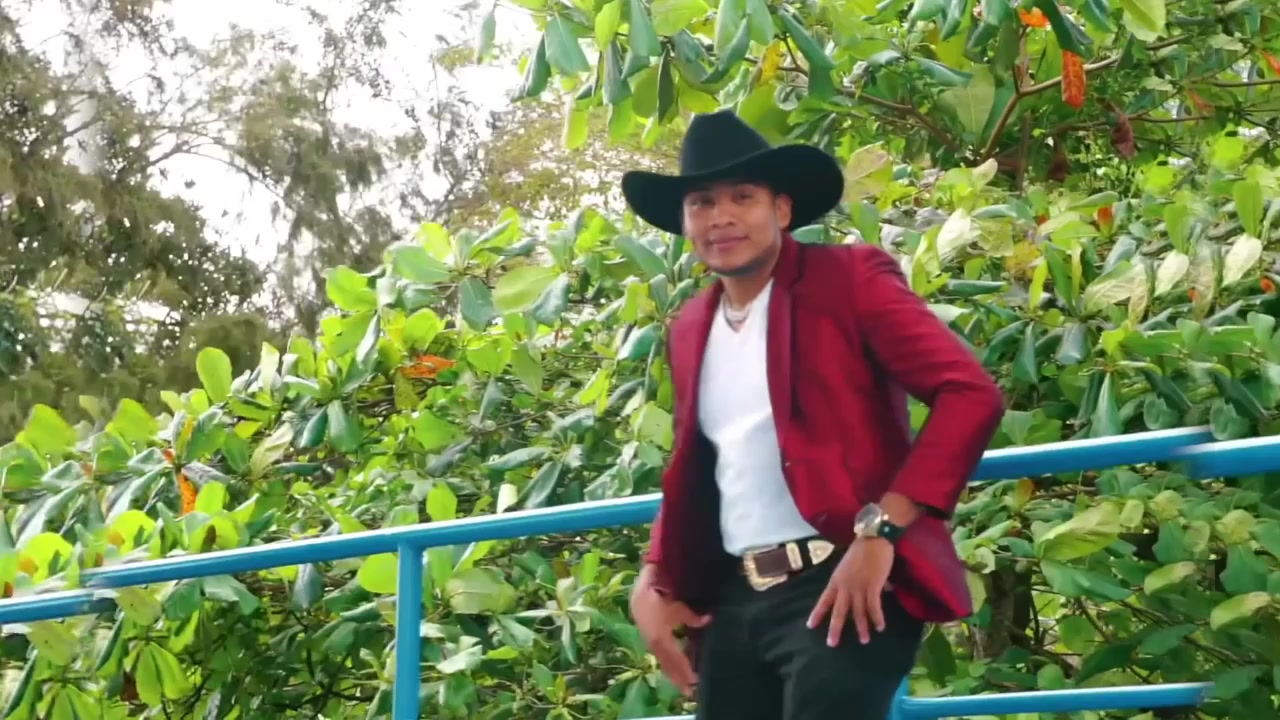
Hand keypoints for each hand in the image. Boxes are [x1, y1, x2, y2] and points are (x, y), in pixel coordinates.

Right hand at [631, 566, 710, 696]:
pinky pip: (660, 658)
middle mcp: (655, 646)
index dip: (685, 671)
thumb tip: (709, 620)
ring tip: (683, 687)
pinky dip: (668, 667)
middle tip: (690, 692)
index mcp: (661, 639)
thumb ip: (693, 618)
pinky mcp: (650, 641)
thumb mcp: (678, 608)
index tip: (696, 680)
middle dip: (679, 679)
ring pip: (663, 664)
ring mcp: (650, 644)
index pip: (676, 660)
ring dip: (673, 676)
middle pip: (669, 667)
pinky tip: (674, 671)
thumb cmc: (660, 597)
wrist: (640, 591)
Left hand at [807, 537, 894, 646]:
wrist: (873, 538)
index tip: (810, 626)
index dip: (817, 613)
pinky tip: (880, 627)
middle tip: (832, 643)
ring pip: (858, 612)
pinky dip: (877, 618)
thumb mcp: (847, 566)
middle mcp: (845, 586)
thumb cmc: (861, 550)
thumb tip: (860, 592)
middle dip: (835, 628)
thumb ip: (850, 581)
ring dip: (861, 627)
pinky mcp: (873, 586)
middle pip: (838, 611)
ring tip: (863, 640)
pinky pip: (874, 606)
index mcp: (836, 580)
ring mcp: (858, 586)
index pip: (824, 600)